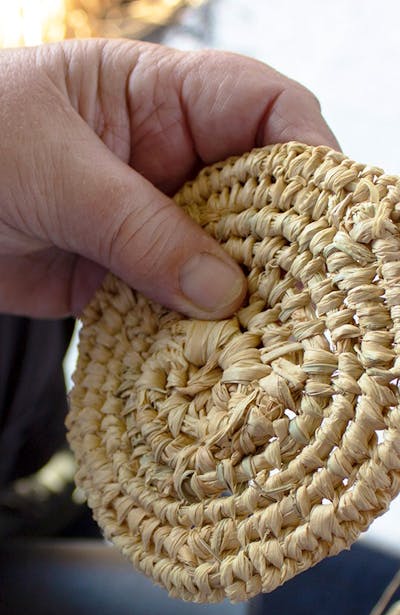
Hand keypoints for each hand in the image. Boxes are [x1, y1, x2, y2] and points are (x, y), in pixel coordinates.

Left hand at [0, 40, 337, 317]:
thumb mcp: (55, 173)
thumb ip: (140, 229)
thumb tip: (223, 292)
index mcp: (157, 98)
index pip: (262, 110)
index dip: (309, 154)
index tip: (331, 217)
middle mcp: (165, 160)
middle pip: (257, 196)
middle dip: (285, 245)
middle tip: (305, 304)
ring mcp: (146, 222)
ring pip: (220, 260)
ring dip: (239, 302)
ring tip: (262, 345)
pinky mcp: (122, 276)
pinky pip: (174, 304)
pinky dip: (191, 332)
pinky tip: (207, 360)